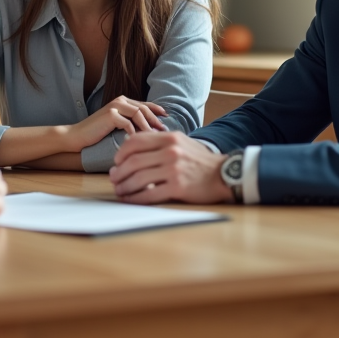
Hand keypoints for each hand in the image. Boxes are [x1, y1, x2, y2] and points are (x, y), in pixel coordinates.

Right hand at [61, 96, 167, 152]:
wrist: (77, 137)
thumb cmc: (97, 133)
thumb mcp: (117, 125)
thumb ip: (131, 122)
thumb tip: (152, 129)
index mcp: (123, 101)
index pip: (145, 104)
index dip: (157, 110)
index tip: (167, 119)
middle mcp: (120, 100)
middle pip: (144, 108)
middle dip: (156, 119)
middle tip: (164, 130)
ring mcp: (114, 106)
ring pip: (138, 114)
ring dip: (148, 126)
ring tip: (154, 137)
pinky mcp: (110, 115)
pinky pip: (128, 123)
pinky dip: (134, 132)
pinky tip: (138, 141)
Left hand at [108, 132, 233, 204]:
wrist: (224, 175)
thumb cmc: (200, 160)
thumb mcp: (181, 142)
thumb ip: (159, 141)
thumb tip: (131, 144)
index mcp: (170, 138)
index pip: (136, 142)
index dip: (121, 153)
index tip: (116, 161)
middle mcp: (171, 151)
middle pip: (133, 161)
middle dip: (119, 172)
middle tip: (113, 178)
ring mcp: (174, 169)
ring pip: (138, 178)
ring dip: (124, 186)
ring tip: (119, 190)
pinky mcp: (178, 187)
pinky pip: (150, 194)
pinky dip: (136, 198)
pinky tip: (130, 199)